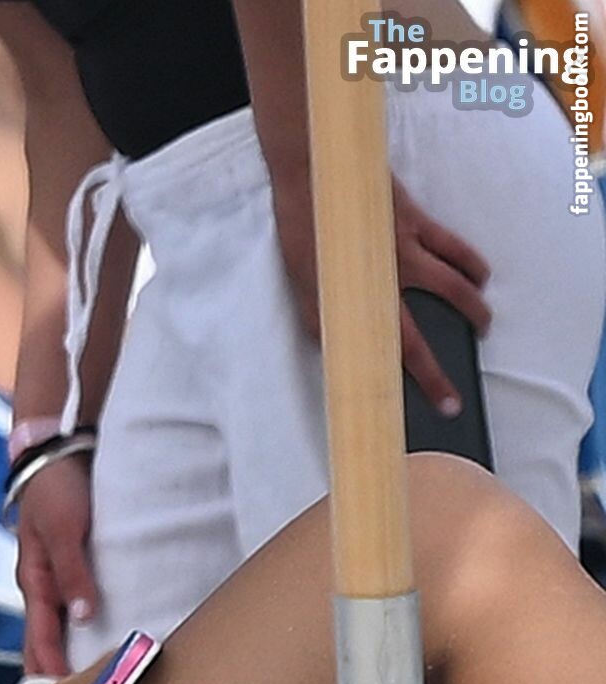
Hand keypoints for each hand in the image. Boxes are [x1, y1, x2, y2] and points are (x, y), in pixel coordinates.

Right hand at [15, 452, 96, 676]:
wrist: (57, 450)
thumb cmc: (55, 487)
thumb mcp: (63, 530)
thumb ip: (73, 574)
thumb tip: (82, 617)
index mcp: (34, 581)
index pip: (40, 640)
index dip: (52, 672)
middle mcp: (42, 586)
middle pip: (44, 643)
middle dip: (54, 676)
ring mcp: (56, 579)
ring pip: (59, 630)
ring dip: (69, 657)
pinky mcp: (72, 568)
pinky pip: (74, 610)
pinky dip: (83, 633)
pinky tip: (99, 644)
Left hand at [274, 174, 490, 415]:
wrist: (312, 178)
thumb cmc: (302, 233)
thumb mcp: (303, 285)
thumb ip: (321, 318)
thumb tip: (337, 350)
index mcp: (361, 293)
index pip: (398, 347)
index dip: (423, 378)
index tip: (442, 404)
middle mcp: (390, 274)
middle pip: (433, 322)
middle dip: (444, 363)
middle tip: (457, 388)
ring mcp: (408, 246)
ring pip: (457, 281)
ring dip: (474, 305)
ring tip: (482, 322)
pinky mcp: (416, 220)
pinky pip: (454, 246)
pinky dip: (471, 263)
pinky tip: (480, 276)